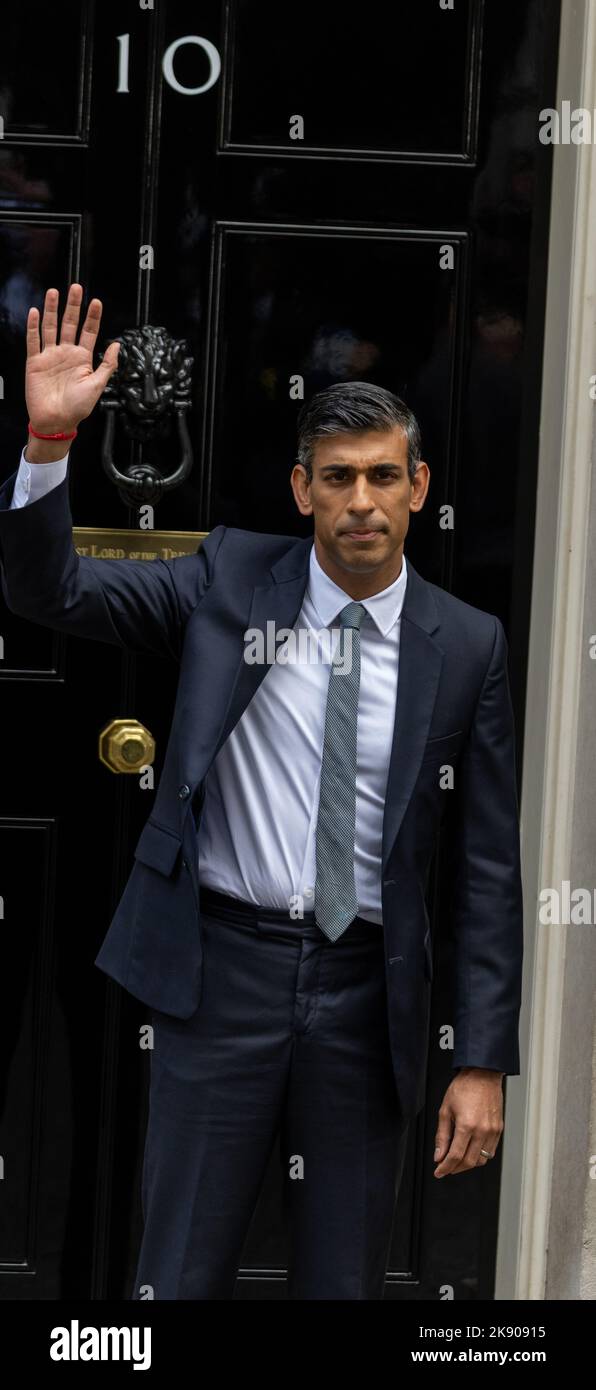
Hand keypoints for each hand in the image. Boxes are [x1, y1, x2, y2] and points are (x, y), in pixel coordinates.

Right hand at [25, 283, 119, 435]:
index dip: (93, 317)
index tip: (96, 302)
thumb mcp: (98, 385)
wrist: (56, 422)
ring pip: (51, 327)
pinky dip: (33, 326)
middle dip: (73, 306)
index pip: (89, 332)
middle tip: (76, 287)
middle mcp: (66, 353)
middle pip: (70, 324)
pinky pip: (33, 341)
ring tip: (54, 292)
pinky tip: (34, 312)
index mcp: (82, 358)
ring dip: (52, 310)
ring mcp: (50, 356)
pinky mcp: (35, 362)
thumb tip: (116, 345)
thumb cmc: (77, 408)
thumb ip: (107, 364)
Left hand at [433, 1068, 503, 1176]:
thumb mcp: (445, 1110)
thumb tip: (439, 1155)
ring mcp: (493, 1131)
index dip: (445, 1168)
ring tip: (457, 1160)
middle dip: (455, 1169)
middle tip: (445, 1167)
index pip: (455, 1156)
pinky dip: (480, 1156)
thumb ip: (442, 1135)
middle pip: (469, 1162)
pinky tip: (470, 1151)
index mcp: (466, 1125)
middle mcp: (482, 1130)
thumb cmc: (464, 1087)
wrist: (482, 1074)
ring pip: (481, 1160)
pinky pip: (490, 1151)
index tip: (439, 1172)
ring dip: (468, 1164)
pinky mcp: (499, 1129)